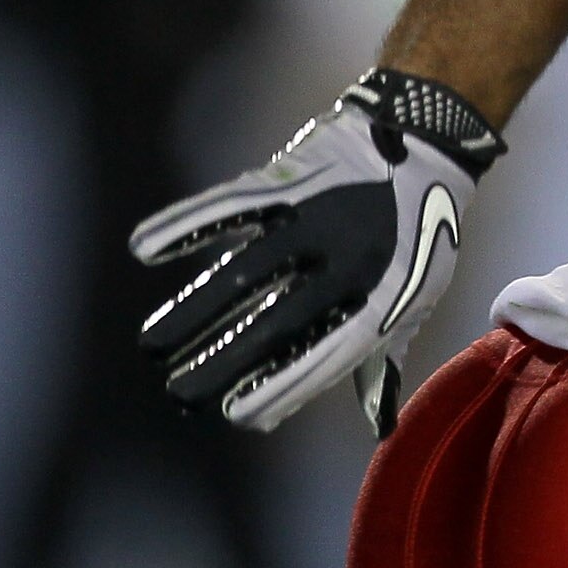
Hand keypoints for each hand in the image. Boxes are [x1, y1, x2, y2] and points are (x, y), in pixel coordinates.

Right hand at [132, 70, 503, 433]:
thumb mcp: (416, 295)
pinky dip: (186, 224)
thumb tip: (380, 425)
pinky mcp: (290, 180)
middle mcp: (349, 261)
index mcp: (384, 296)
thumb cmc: (417, 232)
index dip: (283, 387)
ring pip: (245, 272)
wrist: (424, 142)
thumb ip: (383, 357)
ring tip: (152, 345)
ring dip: (195, 311)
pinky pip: (231, 206)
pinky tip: (143, 248)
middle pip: (277, 323)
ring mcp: (317, 219)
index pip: (327, 355)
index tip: (238, 415)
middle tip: (179, 393)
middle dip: (224, 361)